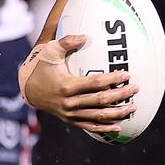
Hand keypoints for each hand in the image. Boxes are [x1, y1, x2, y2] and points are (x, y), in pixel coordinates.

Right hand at [18, 35, 138, 135]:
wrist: (29, 89)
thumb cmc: (42, 66)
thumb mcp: (51, 51)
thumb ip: (67, 42)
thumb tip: (86, 36)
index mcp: (67, 85)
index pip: (95, 83)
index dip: (112, 79)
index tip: (126, 74)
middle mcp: (69, 102)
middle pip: (101, 100)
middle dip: (120, 95)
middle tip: (135, 89)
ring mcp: (70, 114)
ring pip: (98, 116)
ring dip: (117, 113)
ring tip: (133, 107)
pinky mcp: (70, 120)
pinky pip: (89, 126)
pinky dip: (104, 128)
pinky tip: (118, 126)